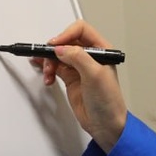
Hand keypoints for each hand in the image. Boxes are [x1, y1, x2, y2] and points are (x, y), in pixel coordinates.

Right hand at [36, 20, 126, 151]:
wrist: (106, 125)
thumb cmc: (109, 102)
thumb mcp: (95, 76)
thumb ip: (78, 58)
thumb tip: (61, 48)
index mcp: (101, 50)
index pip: (81, 30)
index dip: (66, 34)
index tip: (55, 45)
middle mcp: (90, 56)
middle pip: (66, 41)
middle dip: (54, 49)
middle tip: (46, 58)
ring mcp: (79, 67)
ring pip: (58, 55)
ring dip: (49, 61)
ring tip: (48, 72)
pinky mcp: (71, 78)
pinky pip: (55, 67)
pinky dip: (48, 70)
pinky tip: (47, 76)